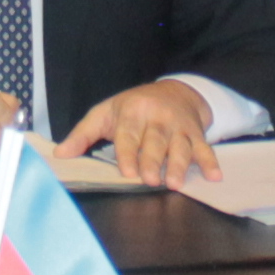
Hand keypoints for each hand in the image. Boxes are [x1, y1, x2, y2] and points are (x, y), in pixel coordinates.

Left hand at [55, 81, 219, 187]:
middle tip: (150, 180)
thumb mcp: (104, 114)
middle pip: (155, 141)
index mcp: (132, 112)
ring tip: (175, 183)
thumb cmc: (132, 108)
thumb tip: (60, 154)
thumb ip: (82, 135)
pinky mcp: (196, 133)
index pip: (129, 135)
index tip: (128, 172)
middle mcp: (157, 118)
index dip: (128, 153)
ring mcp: (179, 126)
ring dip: (180, 165)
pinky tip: (215, 176)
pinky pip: (205, 147)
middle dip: (153, 161)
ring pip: (180, 146)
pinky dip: (211, 162)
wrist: (173, 91)